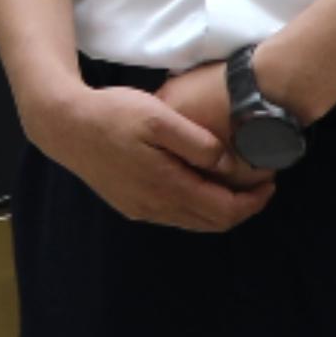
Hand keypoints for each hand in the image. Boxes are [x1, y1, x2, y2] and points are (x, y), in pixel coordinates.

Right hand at [28, 75, 273, 231]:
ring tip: (238, 183)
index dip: (253, 201)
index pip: (223, 210)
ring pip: (192, 221)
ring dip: (219, 208)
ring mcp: (141, 209)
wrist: (64, 125)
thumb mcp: (159, 118)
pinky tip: (201, 183)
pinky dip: (197, 205)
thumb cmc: (111, 114)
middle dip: (242, 207)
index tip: (271, 182)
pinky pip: (174, 214)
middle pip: (211, 222)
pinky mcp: (130, 204)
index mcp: (167, 187)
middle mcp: (155, 207)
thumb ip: (196, 142)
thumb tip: (226, 161)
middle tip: (262, 185)